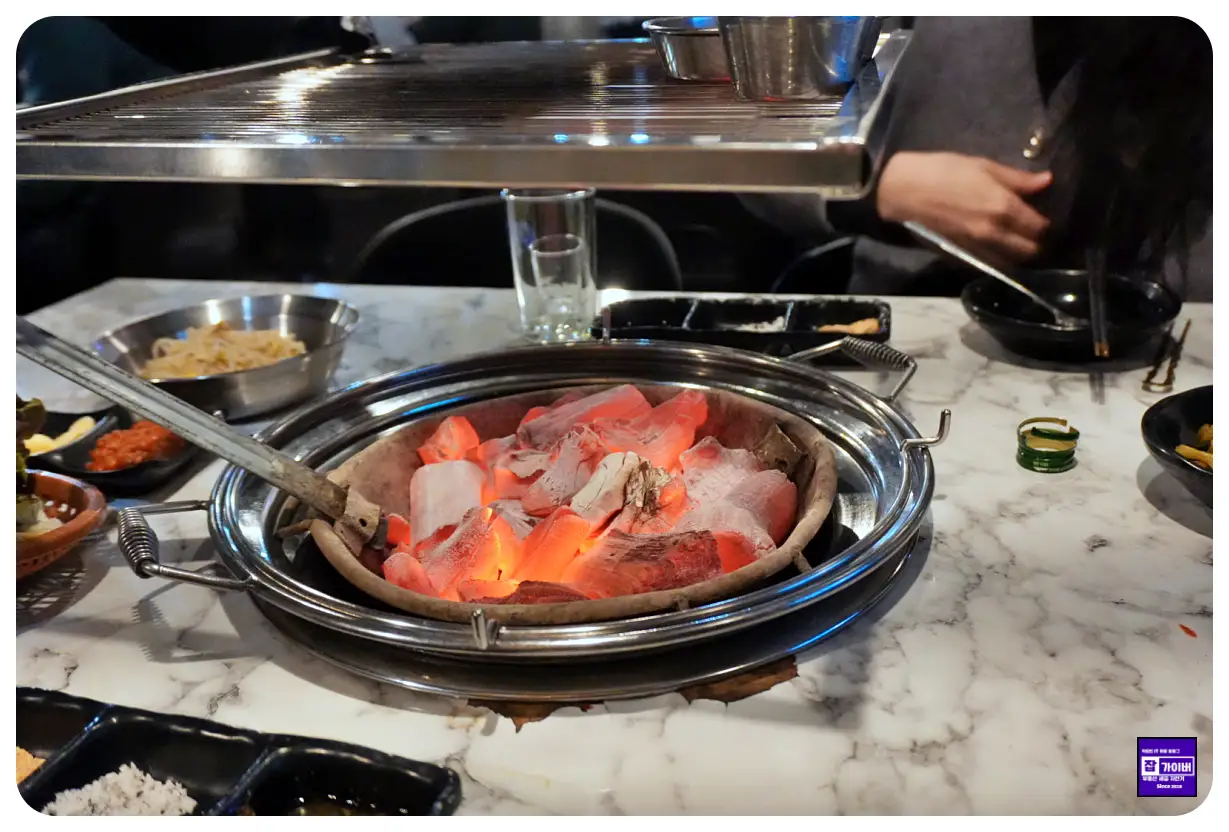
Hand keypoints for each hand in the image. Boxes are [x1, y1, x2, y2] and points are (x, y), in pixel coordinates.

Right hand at [876, 151, 1052, 265]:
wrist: (904, 190)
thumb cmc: (943, 171)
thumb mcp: (983, 166)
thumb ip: (1017, 179)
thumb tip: (1047, 181)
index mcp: (1003, 207)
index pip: (1039, 227)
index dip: (1044, 222)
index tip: (1041, 214)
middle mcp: (994, 233)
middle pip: (1028, 250)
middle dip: (1035, 242)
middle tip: (1030, 230)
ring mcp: (976, 247)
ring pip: (1009, 262)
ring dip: (1017, 254)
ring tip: (1015, 241)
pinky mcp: (961, 254)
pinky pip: (988, 263)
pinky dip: (997, 259)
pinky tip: (994, 247)